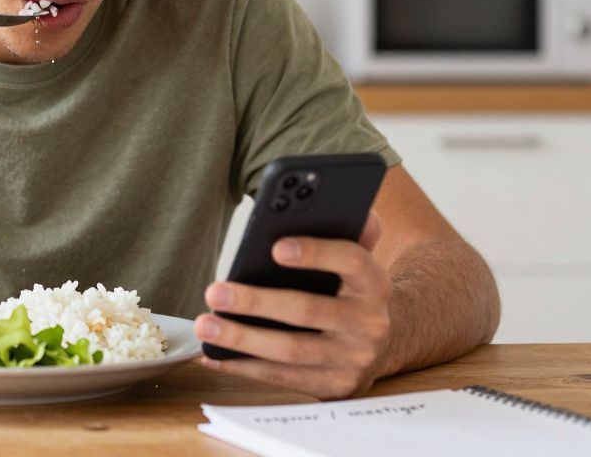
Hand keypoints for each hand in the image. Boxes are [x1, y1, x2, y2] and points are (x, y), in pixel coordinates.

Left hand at [196, 213, 393, 398]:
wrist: (384, 342)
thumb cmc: (351, 288)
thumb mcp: (357, 257)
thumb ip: (350, 227)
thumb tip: (340, 202)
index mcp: (375, 282)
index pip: (351, 261)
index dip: (315, 253)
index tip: (275, 247)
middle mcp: (370, 323)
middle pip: (307, 311)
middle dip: (256, 301)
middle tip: (215, 292)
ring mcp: (354, 360)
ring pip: (291, 350)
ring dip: (242, 339)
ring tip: (205, 324)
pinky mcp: (335, 387)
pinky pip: (283, 378)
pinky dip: (243, 367)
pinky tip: (212, 354)